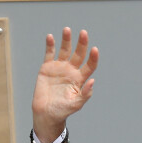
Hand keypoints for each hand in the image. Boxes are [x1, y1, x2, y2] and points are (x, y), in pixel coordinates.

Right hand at [32, 27, 98, 142]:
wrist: (46, 113)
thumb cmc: (63, 110)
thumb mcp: (76, 104)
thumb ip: (85, 94)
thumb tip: (93, 81)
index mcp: (80, 79)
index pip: (89, 65)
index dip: (93, 58)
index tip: (95, 49)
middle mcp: (71, 71)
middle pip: (79, 54)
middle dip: (81, 43)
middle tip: (83, 33)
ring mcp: (59, 68)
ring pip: (65, 50)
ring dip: (66, 40)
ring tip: (67, 29)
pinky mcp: (47, 67)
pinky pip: (49, 53)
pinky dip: (50, 45)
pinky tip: (51, 37)